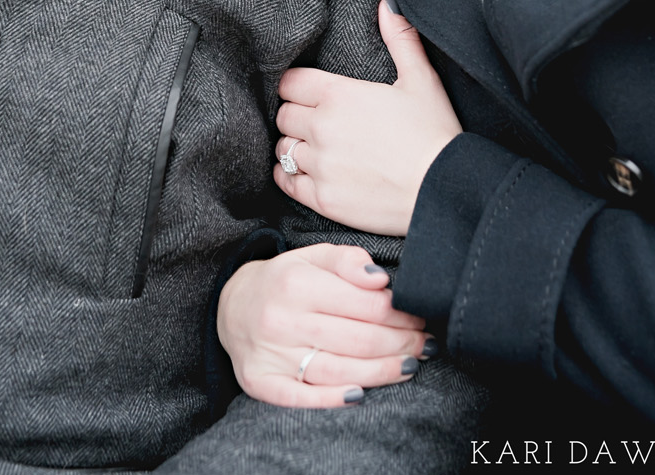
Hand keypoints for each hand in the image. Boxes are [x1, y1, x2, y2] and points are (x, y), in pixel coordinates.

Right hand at [217, 243, 432, 407]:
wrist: (231, 305)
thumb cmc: (283, 280)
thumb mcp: (312, 257)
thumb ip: (346, 260)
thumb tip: (380, 279)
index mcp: (296, 283)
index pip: (364, 304)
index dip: (400, 314)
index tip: (418, 316)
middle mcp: (281, 319)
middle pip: (358, 339)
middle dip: (400, 343)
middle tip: (423, 344)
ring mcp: (270, 354)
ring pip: (338, 370)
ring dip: (382, 371)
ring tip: (410, 365)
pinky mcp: (259, 381)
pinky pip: (301, 397)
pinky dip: (333, 398)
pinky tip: (361, 395)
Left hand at [274, 0, 461, 234]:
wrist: (445, 190)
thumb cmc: (435, 133)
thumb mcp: (421, 79)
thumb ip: (400, 39)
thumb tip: (387, 5)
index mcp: (338, 94)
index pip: (289, 83)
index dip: (297, 87)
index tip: (308, 94)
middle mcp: (322, 128)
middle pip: (283, 116)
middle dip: (296, 116)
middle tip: (316, 122)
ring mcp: (320, 165)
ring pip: (282, 149)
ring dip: (294, 146)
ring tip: (314, 148)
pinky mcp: (322, 199)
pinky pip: (285, 182)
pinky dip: (290, 176)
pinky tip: (307, 173)